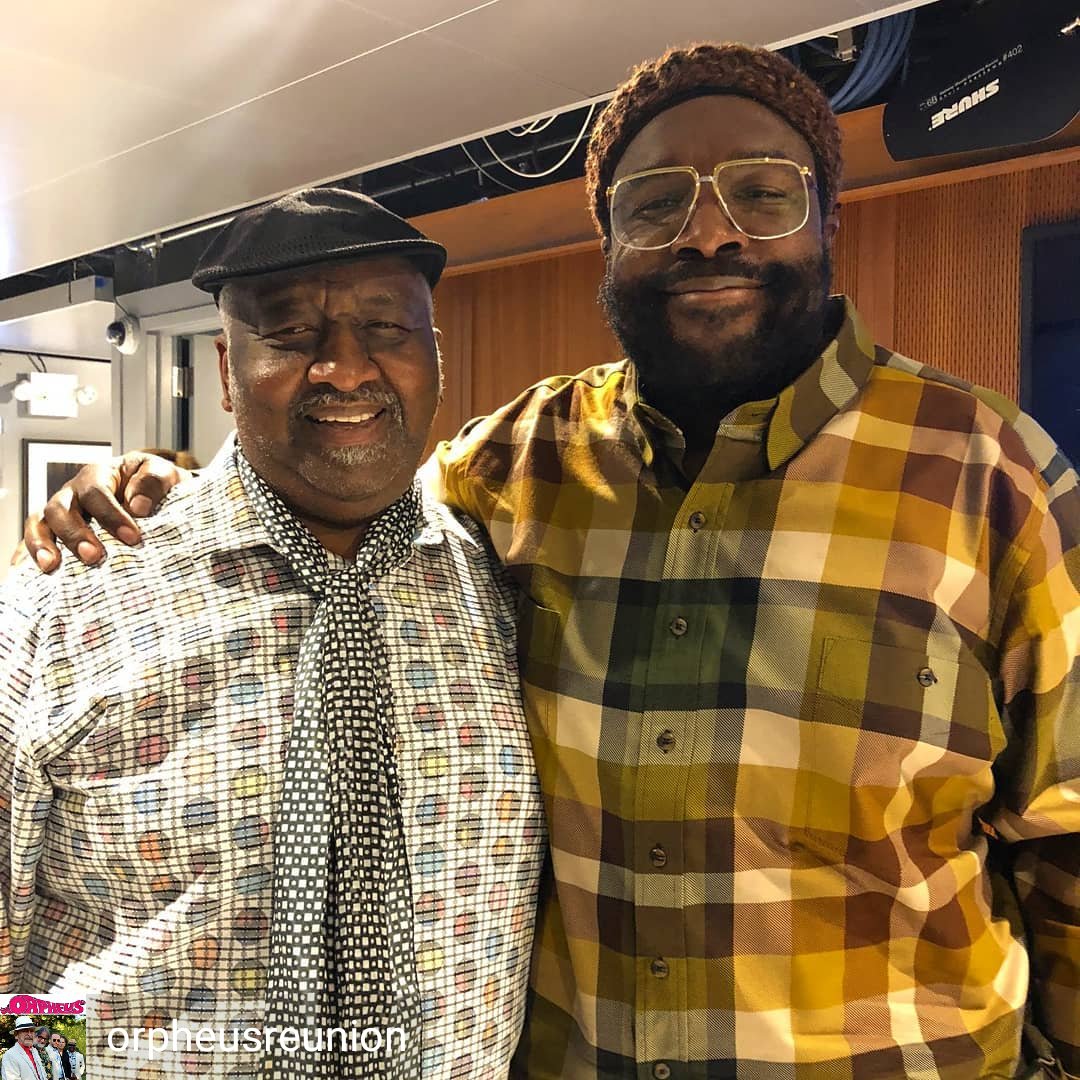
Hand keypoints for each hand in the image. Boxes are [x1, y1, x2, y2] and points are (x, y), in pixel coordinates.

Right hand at [23, 452, 188, 571]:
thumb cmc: (153, 484)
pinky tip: (38, 568)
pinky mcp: (57, 528)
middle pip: (61, 508)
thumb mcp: (162, 473)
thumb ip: (154, 482)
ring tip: (52, 566)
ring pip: (42, 521)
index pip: (96, 492)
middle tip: (94, 556)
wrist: (149, 491)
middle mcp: (75, 491)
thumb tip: (139, 506)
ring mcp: (63, 510)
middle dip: (75, 533)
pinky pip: (35, 535)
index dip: (111, 515)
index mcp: (99, 474)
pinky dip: (31, 550)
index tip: (132, 538)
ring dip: (45, 544)